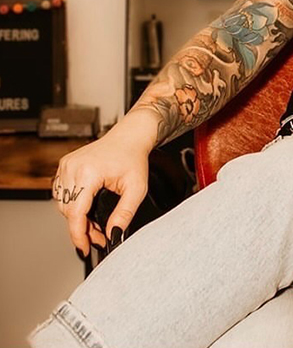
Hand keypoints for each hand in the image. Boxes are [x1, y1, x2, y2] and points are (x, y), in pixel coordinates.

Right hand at [51, 129, 150, 256]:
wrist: (130, 137)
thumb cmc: (133, 157)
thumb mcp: (137, 188)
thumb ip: (124, 214)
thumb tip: (112, 234)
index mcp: (89, 172)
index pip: (75, 213)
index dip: (78, 235)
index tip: (84, 248)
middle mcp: (73, 167)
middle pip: (68, 211)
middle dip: (82, 228)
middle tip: (99, 236)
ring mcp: (66, 165)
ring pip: (62, 203)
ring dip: (76, 217)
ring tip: (94, 223)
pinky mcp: (65, 165)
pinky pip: (61, 192)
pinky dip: (72, 204)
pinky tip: (86, 207)